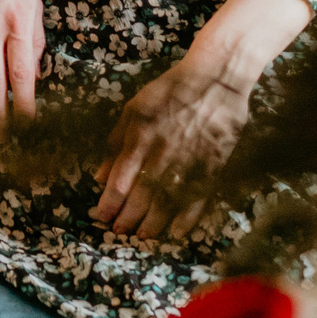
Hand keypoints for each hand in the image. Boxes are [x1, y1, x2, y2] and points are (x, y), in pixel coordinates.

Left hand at [91, 61, 252, 239]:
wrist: (216, 81)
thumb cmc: (170, 91)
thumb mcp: (134, 109)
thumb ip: (116, 142)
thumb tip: (100, 175)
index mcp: (140, 138)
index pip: (120, 180)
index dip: (110, 203)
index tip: (102, 216)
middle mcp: (162, 155)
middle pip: (141, 196)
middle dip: (128, 218)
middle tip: (119, 232)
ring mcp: (188, 163)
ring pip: (167, 202)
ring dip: (153, 223)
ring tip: (142, 236)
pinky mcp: (212, 167)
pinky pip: (198, 199)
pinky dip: (187, 218)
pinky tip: (177, 231)